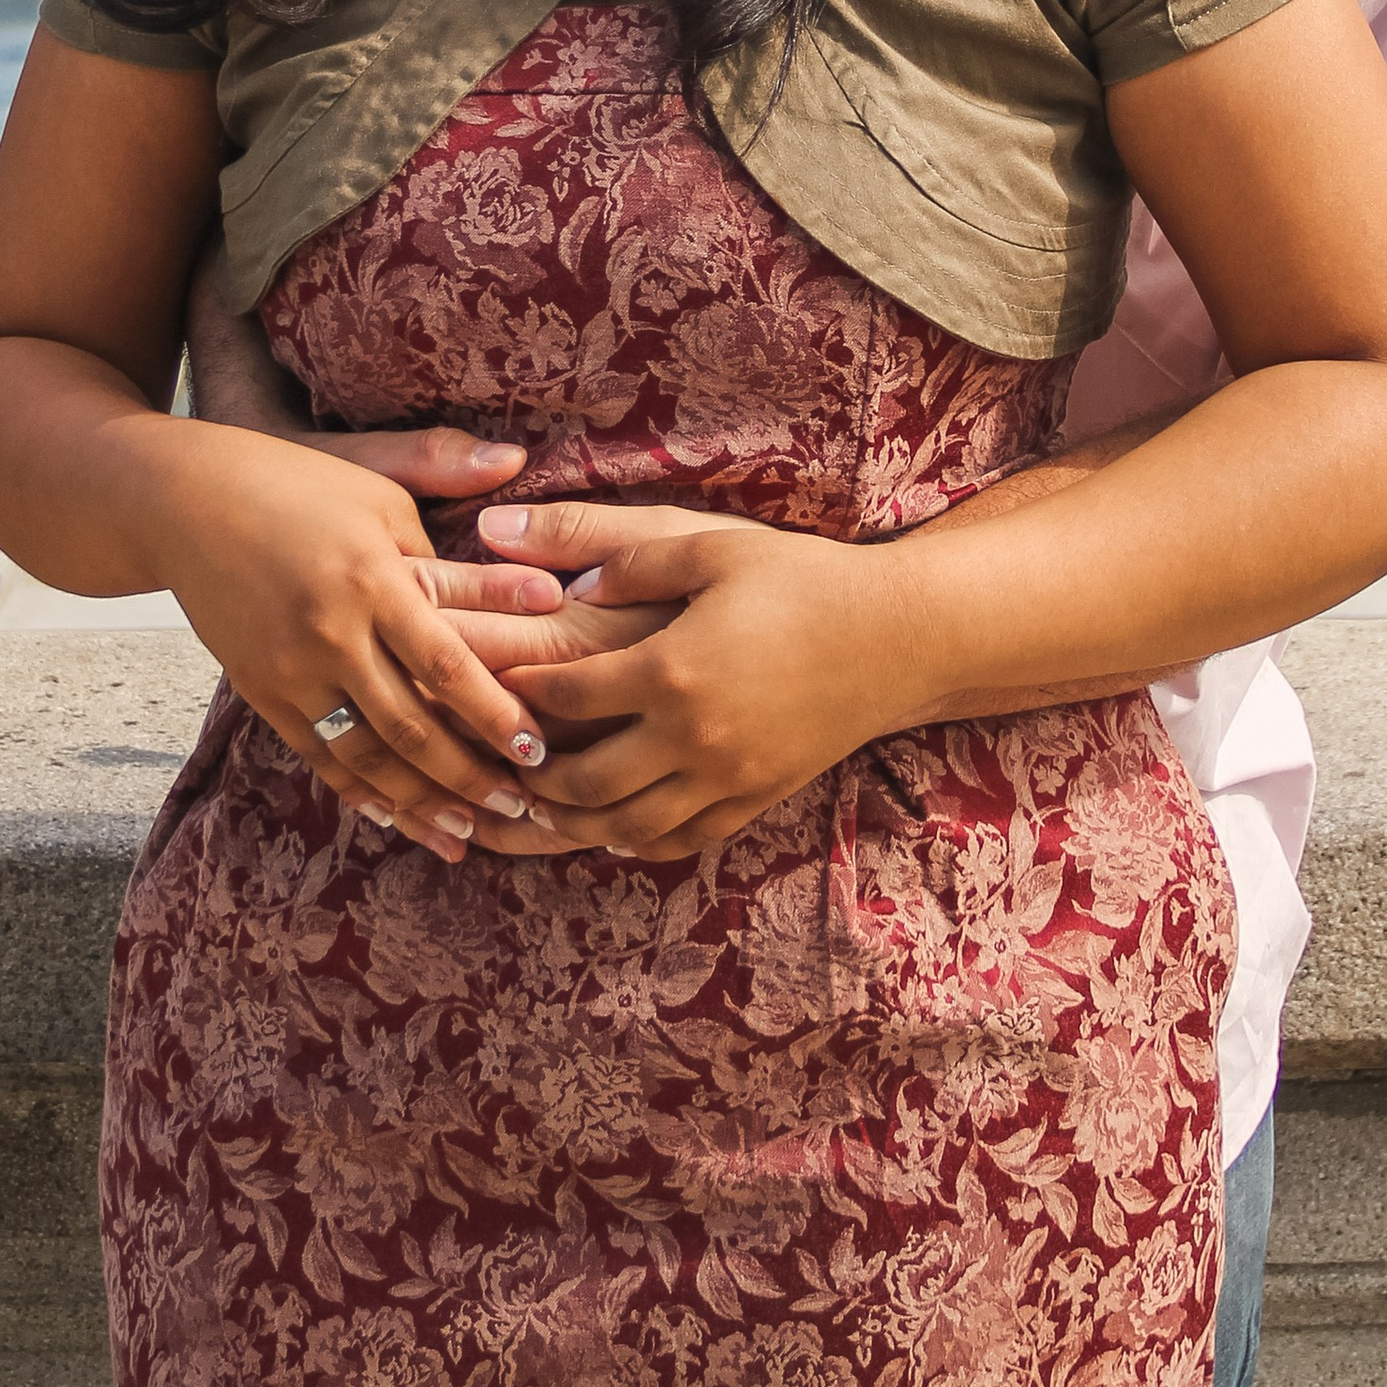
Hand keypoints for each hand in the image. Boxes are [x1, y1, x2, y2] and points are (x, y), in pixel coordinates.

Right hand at [150, 429, 566, 862]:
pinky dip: (359, 791)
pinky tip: (395, 816)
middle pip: (410, 727)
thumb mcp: (382, 492)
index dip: (494, 715)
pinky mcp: (260, 690)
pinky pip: (317, 755)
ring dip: (418, 803)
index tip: (537, 750)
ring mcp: (290, 669)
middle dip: (468, 778)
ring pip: (364, 756)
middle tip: (520, 810)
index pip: (446, 665)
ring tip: (466, 835)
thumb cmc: (298, 485)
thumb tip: (545, 583)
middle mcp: (330, 632)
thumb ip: (459, 551)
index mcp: (371, 578)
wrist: (182, 502)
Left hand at [473, 498, 927, 856]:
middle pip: (580, 782)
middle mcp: (692, 738)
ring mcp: (726, 778)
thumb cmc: (803, 578)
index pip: (563, 696)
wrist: (899, 636)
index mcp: (670, 670)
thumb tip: (537, 556)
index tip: (486, 679)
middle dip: (528, 775)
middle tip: (495, 758)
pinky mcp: (756, 800)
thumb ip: (621, 552)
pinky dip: (634, 841)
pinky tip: (611, 828)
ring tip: (534, 807)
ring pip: (624, 828)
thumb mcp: (710, 545)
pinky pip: (679, 840)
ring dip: (569, 824)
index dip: (515, 689)